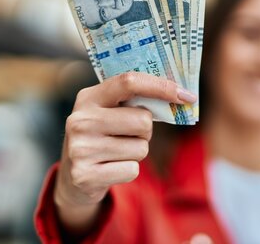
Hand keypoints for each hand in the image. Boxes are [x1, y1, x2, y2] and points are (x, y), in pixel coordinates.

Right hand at [53, 72, 195, 231]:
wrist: (73, 176)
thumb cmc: (104, 136)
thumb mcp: (109, 112)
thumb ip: (135, 101)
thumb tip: (182, 96)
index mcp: (89, 97)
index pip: (129, 82)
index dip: (161, 87)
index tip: (186, 95)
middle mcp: (80, 120)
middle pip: (143, 120)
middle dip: (145, 131)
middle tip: (129, 135)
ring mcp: (80, 148)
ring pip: (141, 148)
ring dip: (136, 152)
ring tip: (116, 152)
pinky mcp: (85, 175)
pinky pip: (132, 169)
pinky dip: (129, 170)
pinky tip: (110, 168)